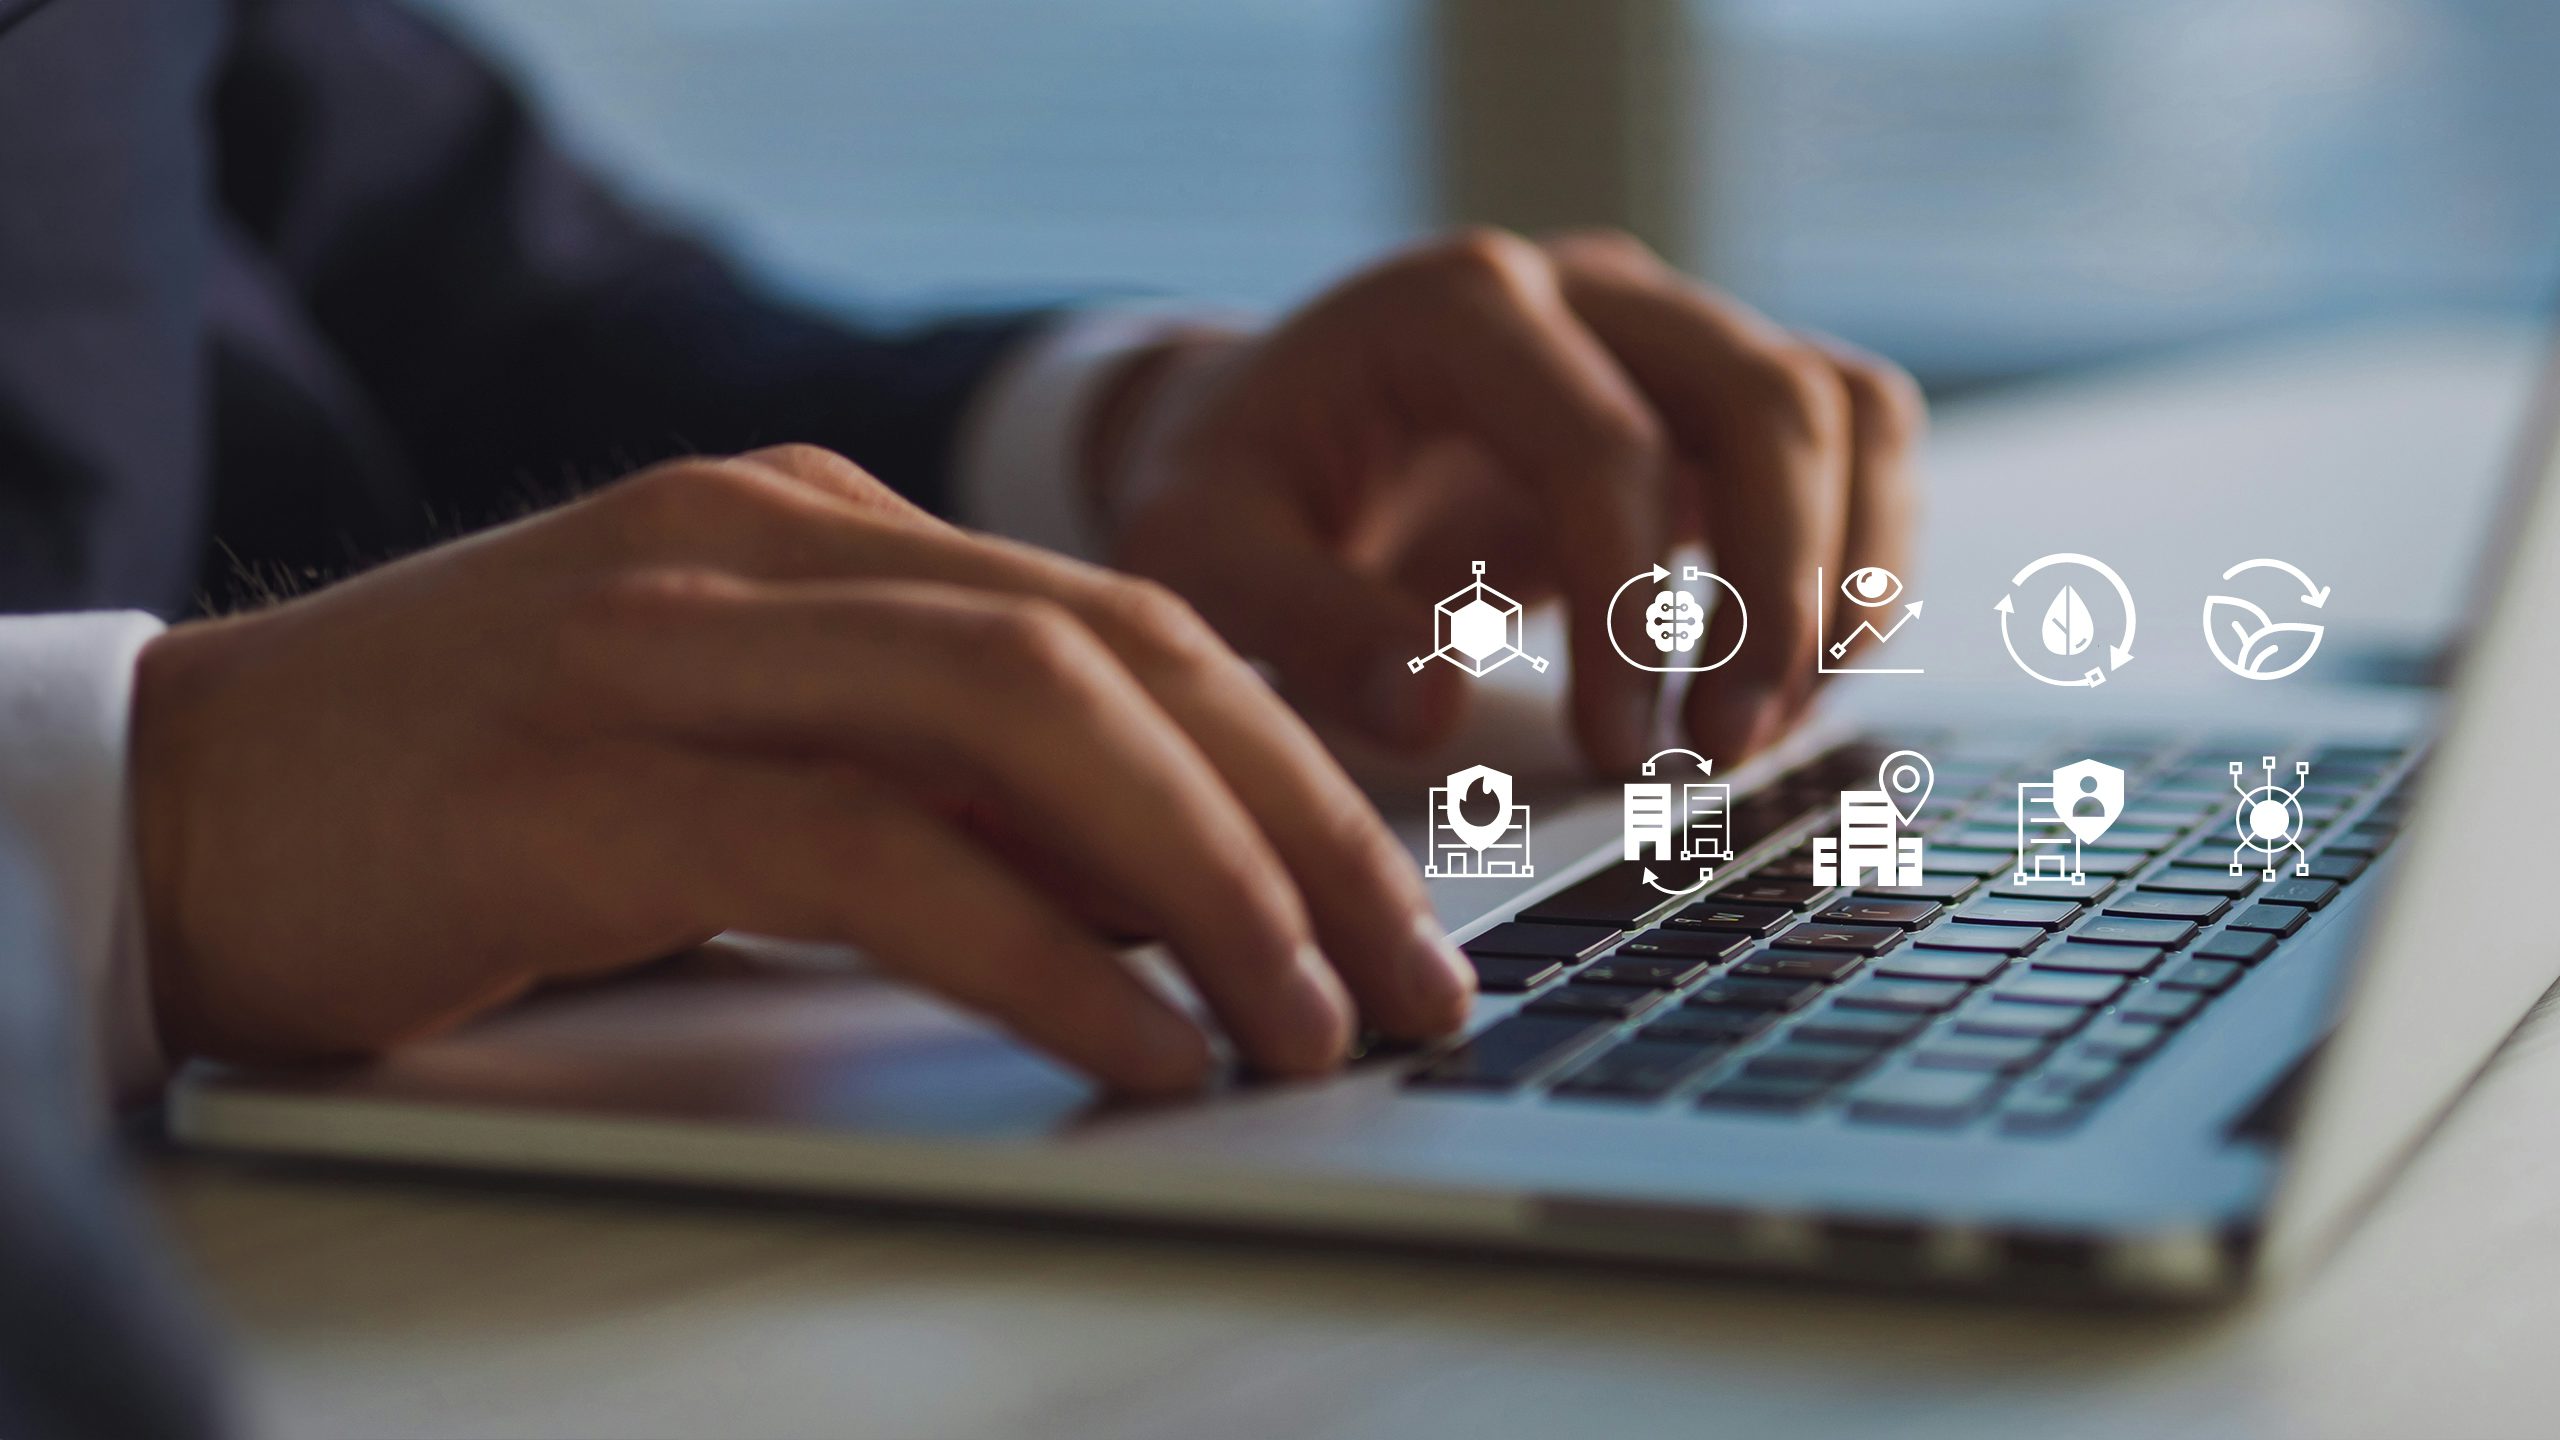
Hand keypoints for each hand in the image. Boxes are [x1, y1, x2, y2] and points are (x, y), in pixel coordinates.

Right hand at [128, 447, 1471, 1091]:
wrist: (175, 802)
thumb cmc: (471, 802)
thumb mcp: (740, 759)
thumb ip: (925, 789)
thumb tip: (1161, 896)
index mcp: (817, 526)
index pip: (1119, 621)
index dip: (1287, 764)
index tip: (1393, 904)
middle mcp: (764, 548)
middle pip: (1113, 653)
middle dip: (1295, 821)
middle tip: (1405, 976)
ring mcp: (672, 644)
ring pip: (1024, 720)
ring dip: (1207, 881)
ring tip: (1314, 1024)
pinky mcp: (590, 778)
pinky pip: (877, 851)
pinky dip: (1038, 953)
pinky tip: (1139, 1045)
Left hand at [1102, 229, 1923, 774]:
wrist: (1260, 435)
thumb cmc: (1232, 489)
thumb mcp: (1203, 554)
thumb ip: (1305, 627)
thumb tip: (1436, 715)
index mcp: (1459, 304)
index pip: (1604, 444)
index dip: (1630, 612)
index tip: (1614, 751)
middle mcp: (1586, 291)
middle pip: (1767, 399)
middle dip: (1775, 590)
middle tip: (1721, 748)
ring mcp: (1664, 331)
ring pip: (1840, 408)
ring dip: (1844, 576)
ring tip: (1763, 726)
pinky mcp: (1708, 396)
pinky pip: (1851, 442)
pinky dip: (1862, 557)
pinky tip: (1796, 679)